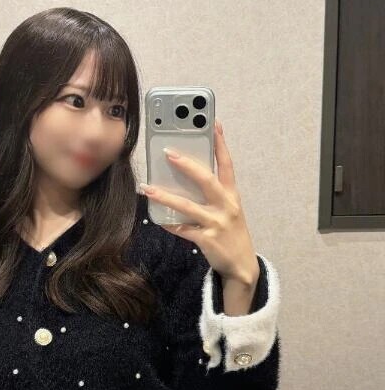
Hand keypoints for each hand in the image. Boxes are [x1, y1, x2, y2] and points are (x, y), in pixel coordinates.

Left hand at [139, 119, 259, 285]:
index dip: (220, 143)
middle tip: (168, 153)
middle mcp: (226, 206)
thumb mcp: (229, 210)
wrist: (242, 266)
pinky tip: (158, 219)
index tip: (213, 123)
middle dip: (188, 165)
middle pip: (207, 180)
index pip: (227, 164)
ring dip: (165, 196)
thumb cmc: (231, 233)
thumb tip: (186, 176)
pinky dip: (170, 224)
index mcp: (232, 195)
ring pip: (188, 206)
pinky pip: (183, 230)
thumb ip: (212, 194)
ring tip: (147, 188)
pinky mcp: (207, 239)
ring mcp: (217, 223)